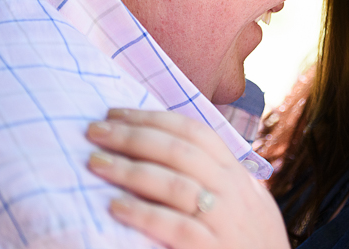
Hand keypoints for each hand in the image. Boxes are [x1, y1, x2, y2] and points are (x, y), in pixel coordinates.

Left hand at [85, 108, 288, 248]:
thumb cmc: (253, 239)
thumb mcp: (246, 198)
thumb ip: (219, 174)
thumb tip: (177, 147)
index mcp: (234, 172)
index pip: (193, 131)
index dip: (152, 117)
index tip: (116, 112)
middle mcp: (230, 190)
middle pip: (179, 151)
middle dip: (133, 136)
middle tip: (95, 130)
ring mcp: (222, 221)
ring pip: (175, 185)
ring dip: (130, 170)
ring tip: (96, 163)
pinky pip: (175, 228)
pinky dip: (144, 214)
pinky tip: (115, 207)